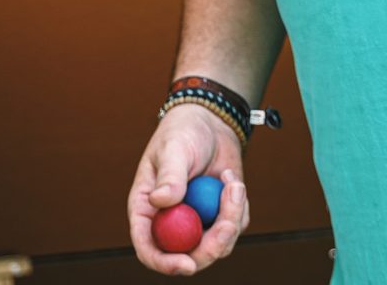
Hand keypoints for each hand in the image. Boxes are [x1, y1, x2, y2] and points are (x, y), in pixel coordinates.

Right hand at [130, 106, 249, 274]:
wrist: (211, 122)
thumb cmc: (183, 131)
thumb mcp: (174, 149)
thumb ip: (170, 176)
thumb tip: (162, 202)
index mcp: (147, 209)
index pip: (148, 248)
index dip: (164, 263)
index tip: (187, 264)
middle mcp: (170, 222)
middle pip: (188, 256)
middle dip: (211, 246)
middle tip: (228, 224)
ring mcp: (197, 222)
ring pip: (217, 245)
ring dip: (230, 218)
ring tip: (231, 180)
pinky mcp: (219, 217)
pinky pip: (235, 228)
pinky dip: (239, 207)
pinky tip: (231, 179)